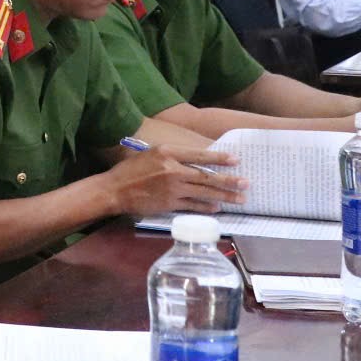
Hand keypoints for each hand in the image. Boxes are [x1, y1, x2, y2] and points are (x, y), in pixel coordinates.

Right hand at [104, 142, 245, 214]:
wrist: (114, 190)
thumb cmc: (131, 170)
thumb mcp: (151, 154)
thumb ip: (173, 156)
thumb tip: (197, 162)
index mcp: (167, 152)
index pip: (199, 155)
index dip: (219, 158)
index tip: (236, 160)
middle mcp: (172, 169)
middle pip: (206, 176)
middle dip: (229, 181)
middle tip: (246, 183)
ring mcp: (172, 188)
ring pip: (204, 192)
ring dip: (224, 196)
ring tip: (240, 199)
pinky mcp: (169, 203)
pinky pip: (193, 205)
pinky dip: (207, 207)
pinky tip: (217, 208)